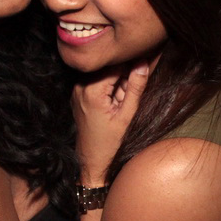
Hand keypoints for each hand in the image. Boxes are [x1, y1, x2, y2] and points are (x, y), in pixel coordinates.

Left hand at [72, 62, 148, 185]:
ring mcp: (76, 89)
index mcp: (92, 91)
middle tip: (125, 97)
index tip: (140, 74)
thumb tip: (143, 63)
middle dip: (122, 78)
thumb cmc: (109, 140)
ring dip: (114, 83)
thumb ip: (136, 88)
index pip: (116, 65)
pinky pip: (94, 82)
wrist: (90, 156)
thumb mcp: (127, 115)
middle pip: (108, 69)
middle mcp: (80, 86)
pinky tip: (109, 103)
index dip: (130, 68)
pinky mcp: (76, 93)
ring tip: (118, 102)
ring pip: (102, 74)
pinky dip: (105, 88)